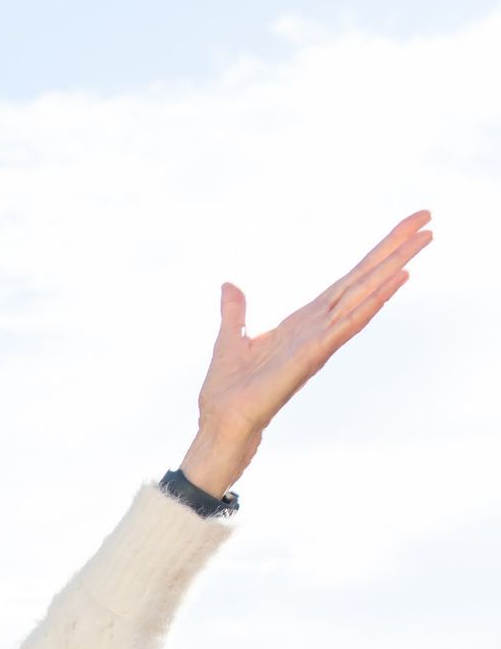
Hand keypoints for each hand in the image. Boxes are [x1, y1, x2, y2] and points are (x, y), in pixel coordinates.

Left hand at [180, 209, 431, 498]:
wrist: (221, 429)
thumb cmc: (227, 394)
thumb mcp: (230, 340)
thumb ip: (236, 312)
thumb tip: (230, 285)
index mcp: (304, 322)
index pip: (345, 282)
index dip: (373, 256)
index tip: (402, 230)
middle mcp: (318, 329)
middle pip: (363, 281)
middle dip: (394, 250)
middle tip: (427, 219)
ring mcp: (319, 342)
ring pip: (364, 296)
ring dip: (393, 267)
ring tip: (423, 239)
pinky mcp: (312, 356)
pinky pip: (348, 324)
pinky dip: (372, 302)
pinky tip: (396, 280)